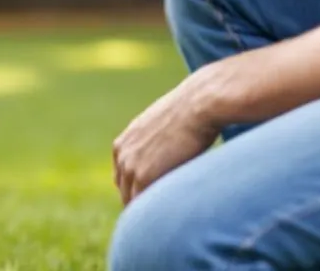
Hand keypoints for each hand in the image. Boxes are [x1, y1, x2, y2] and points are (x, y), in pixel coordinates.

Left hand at [112, 76, 221, 205]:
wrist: (197, 104)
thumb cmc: (190, 114)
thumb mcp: (162, 127)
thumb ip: (156, 144)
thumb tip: (168, 153)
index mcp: (123, 144)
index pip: (122, 178)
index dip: (136, 190)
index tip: (152, 198)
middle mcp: (121, 155)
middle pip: (124, 192)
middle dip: (140, 202)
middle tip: (161, 211)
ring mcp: (130, 166)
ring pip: (132, 201)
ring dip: (148, 210)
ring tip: (169, 213)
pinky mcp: (144, 176)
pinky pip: (144, 205)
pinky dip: (156, 213)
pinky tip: (173, 210)